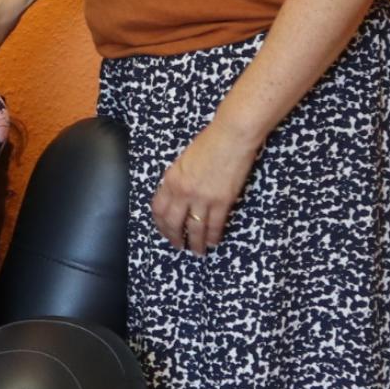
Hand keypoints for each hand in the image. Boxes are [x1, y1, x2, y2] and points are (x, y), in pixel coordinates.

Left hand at [150, 119, 261, 255]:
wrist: (230, 137)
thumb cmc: (208, 144)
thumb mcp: (183, 162)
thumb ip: (177, 180)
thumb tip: (176, 197)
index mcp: (170, 180)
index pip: (158, 209)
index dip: (160, 224)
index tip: (164, 231)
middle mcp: (182, 192)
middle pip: (173, 223)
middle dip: (175, 238)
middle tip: (179, 246)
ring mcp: (202, 198)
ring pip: (195, 229)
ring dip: (195, 243)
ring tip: (197, 251)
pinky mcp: (222, 202)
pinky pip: (214, 225)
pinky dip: (213, 236)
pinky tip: (212, 242)